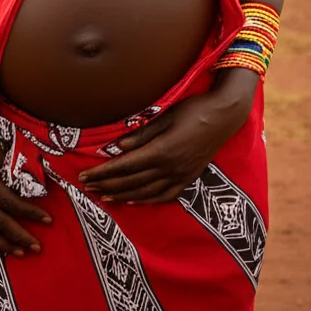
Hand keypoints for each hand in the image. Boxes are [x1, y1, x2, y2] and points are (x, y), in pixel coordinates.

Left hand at [80, 68, 258, 204]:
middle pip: (131, 181)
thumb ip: (142, 134)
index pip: (124, 166)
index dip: (103, 172)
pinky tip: (133, 200)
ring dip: (121, 195)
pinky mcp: (188, 178)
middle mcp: (170, 168)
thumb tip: (118, 148)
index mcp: (161, 151)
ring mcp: (180, 176)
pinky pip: (164, 195)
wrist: (225, 116)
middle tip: (86, 186)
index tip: (85, 175)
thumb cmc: (193, 110)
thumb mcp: (165, 116)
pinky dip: (146, 199)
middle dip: (106, 184)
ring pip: (145, 192)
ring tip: (103, 196)